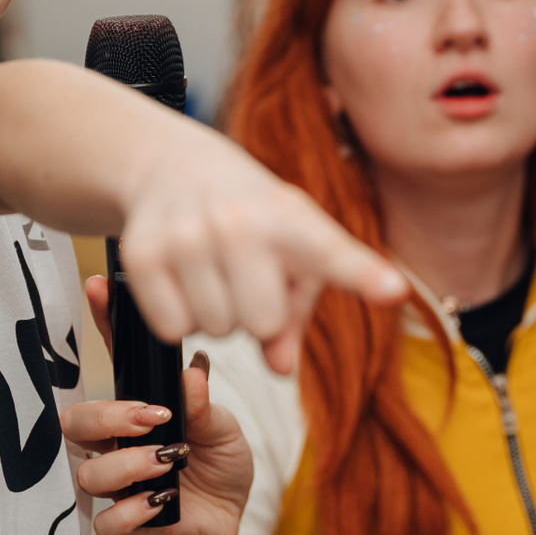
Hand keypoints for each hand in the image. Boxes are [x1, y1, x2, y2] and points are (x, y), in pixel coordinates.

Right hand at [64, 276, 252, 534]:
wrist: (226, 524)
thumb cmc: (219, 465)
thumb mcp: (226, 428)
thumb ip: (205, 405)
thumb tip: (190, 376)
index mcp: (139, 405)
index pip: (114, 358)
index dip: (101, 322)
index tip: (98, 286)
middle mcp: (115, 439)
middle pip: (76, 419)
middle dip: (109, 414)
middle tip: (151, 417)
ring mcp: (115, 480)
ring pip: (86, 470)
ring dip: (128, 463)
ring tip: (169, 460)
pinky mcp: (122, 520)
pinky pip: (105, 519)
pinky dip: (133, 510)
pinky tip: (162, 502)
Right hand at [117, 124, 403, 373]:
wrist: (170, 165)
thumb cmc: (249, 218)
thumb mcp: (289, 252)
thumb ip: (297, 314)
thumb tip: (281, 368)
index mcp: (291, 218)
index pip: (331, 253)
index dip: (363, 274)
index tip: (393, 290)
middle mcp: (239, 222)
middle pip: (261, 323)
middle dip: (255, 315)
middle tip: (246, 278)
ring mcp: (187, 236)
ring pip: (215, 329)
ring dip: (215, 315)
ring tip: (213, 271)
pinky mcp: (142, 254)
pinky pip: (172, 328)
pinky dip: (177, 317)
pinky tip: (181, 278)